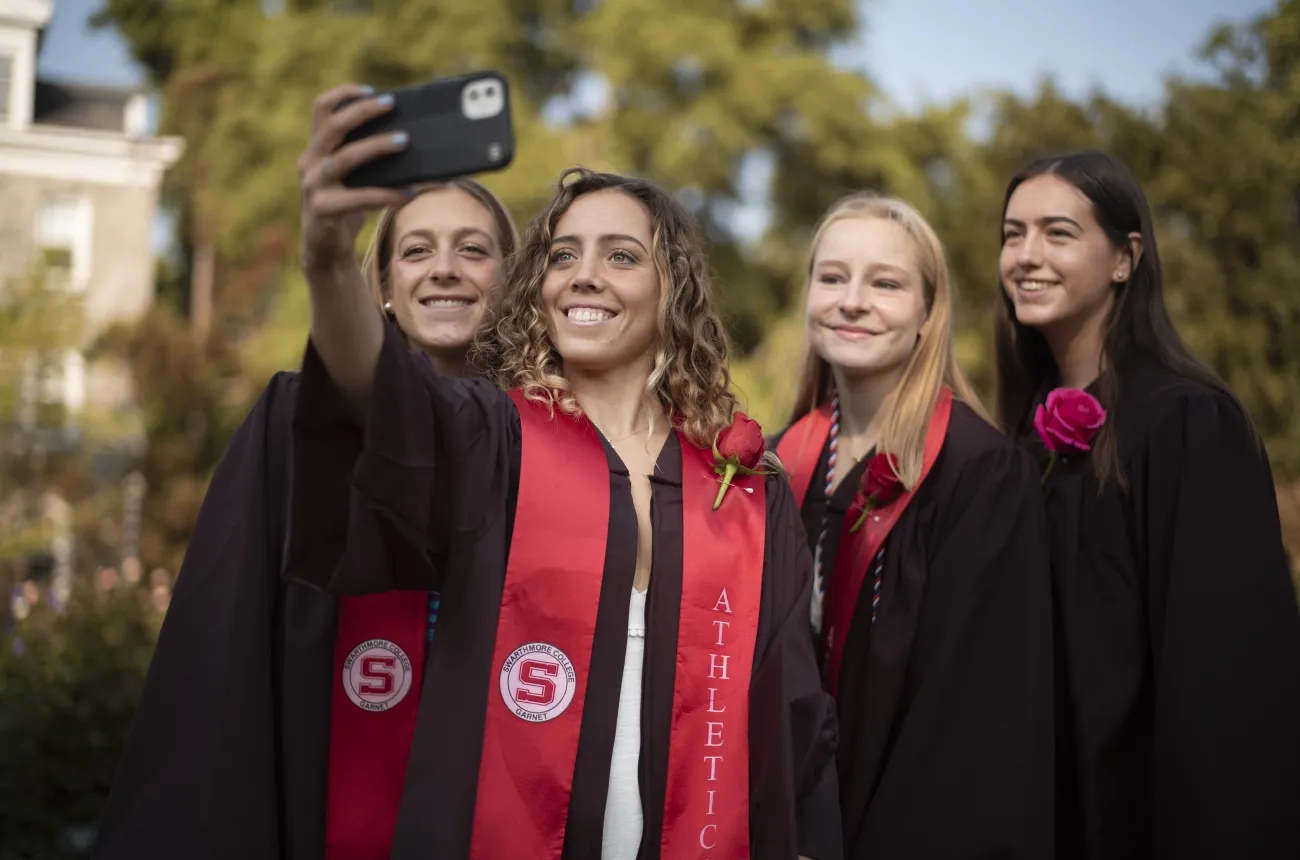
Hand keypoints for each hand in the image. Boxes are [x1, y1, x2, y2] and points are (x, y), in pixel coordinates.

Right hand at [297, 83, 410, 276]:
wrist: (326, 250)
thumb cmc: (347, 208)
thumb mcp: (354, 178)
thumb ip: (368, 159)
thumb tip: (410, 139)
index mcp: (316, 149)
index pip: (321, 108)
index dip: (343, 94)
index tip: (371, 90)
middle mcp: (310, 162)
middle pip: (332, 126)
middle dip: (362, 111)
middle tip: (391, 104)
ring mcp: (313, 186)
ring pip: (344, 158)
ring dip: (376, 147)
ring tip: (405, 141)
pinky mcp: (322, 210)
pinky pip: (357, 198)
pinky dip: (384, 194)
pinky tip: (407, 193)